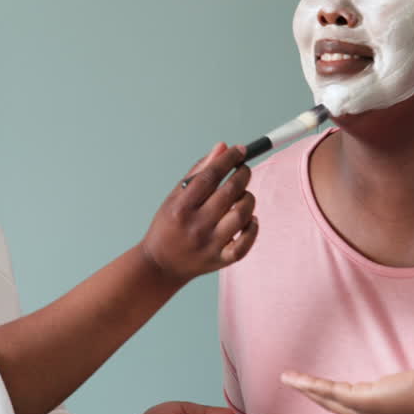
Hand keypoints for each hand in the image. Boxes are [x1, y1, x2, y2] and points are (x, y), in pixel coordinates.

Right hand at [140, 143, 257, 285]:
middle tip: (244, 169)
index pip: (210, 175)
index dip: (228, 159)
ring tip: (243, 195)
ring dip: (248, 199)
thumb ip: (199, 171)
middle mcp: (196, 225)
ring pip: (242, 215)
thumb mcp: (175, 196)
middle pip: (229, 193)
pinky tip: (249, 219)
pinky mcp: (220, 260)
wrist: (160, 265)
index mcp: (181, 207)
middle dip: (243, 174)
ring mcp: (209, 244)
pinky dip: (252, 228)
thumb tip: (222, 148)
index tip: (240, 150)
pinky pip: (245, 244)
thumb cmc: (168, 226)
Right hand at [280, 357, 413, 413]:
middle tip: (297, 386)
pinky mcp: (363, 400)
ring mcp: (368, 410)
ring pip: (329, 399)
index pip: (359, 405)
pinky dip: (308, 384)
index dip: (340, 398)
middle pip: (337, 406)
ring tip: (287, 379)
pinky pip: (329, 391)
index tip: (328, 391)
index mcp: (391, 412)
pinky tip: (293, 378)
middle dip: (316, 396)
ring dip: (306, 388)